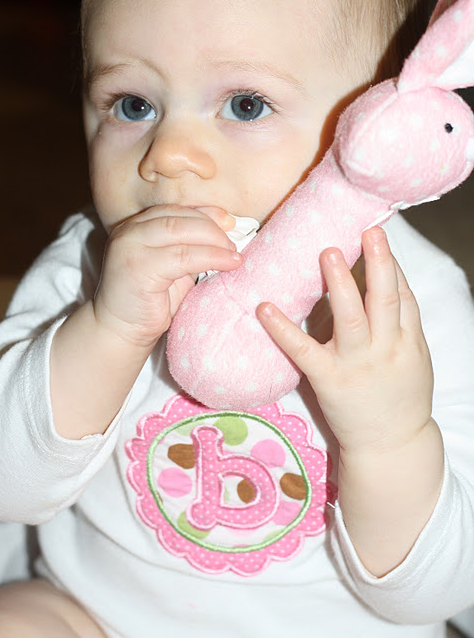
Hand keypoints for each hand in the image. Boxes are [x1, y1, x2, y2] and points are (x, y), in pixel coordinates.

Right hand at [94, 205, 241, 350]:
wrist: (119, 331)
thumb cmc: (149, 301)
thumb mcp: (173, 266)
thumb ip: (190, 246)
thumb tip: (225, 229)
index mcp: (136, 226)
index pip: (175, 210)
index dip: (206, 213)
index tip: (230, 222)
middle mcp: (129, 232)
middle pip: (179, 218)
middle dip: (212, 228)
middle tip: (232, 244)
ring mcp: (130, 247)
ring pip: (181, 233)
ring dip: (214, 242)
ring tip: (234, 255)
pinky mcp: (138, 268)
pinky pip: (182, 257)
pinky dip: (210, 257)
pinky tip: (228, 264)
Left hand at [257, 227, 433, 454]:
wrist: (392, 447)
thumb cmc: (400, 396)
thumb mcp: (414, 357)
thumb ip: (400, 322)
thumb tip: (383, 279)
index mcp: (408, 341)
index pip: (401, 296)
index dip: (389, 264)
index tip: (376, 235)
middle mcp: (385, 349)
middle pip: (383, 301)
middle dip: (377, 264)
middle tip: (367, 233)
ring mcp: (356, 365)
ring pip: (351, 319)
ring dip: (339, 285)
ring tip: (328, 253)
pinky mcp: (328, 381)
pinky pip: (303, 351)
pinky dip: (282, 330)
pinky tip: (265, 308)